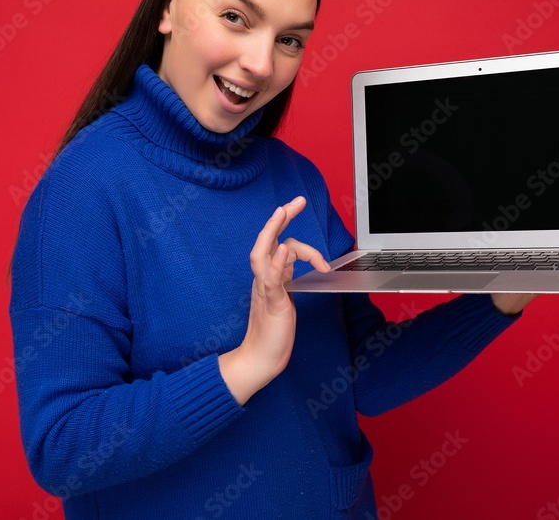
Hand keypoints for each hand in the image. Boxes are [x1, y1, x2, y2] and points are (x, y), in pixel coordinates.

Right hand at [218, 196, 330, 404]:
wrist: (262, 358)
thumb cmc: (273, 330)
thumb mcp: (283, 295)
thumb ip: (285, 275)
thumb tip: (293, 257)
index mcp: (267, 275)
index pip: (275, 242)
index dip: (283, 223)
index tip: (294, 205)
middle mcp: (262, 278)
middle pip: (266, 241)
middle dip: (280, 218)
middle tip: (296, 200)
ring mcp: (265, 290)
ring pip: (262, 254)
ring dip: (273, 231)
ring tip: (283, 211)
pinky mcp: (271, 304)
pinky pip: (271, 280)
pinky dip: (278, 263)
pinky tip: (284, 249)